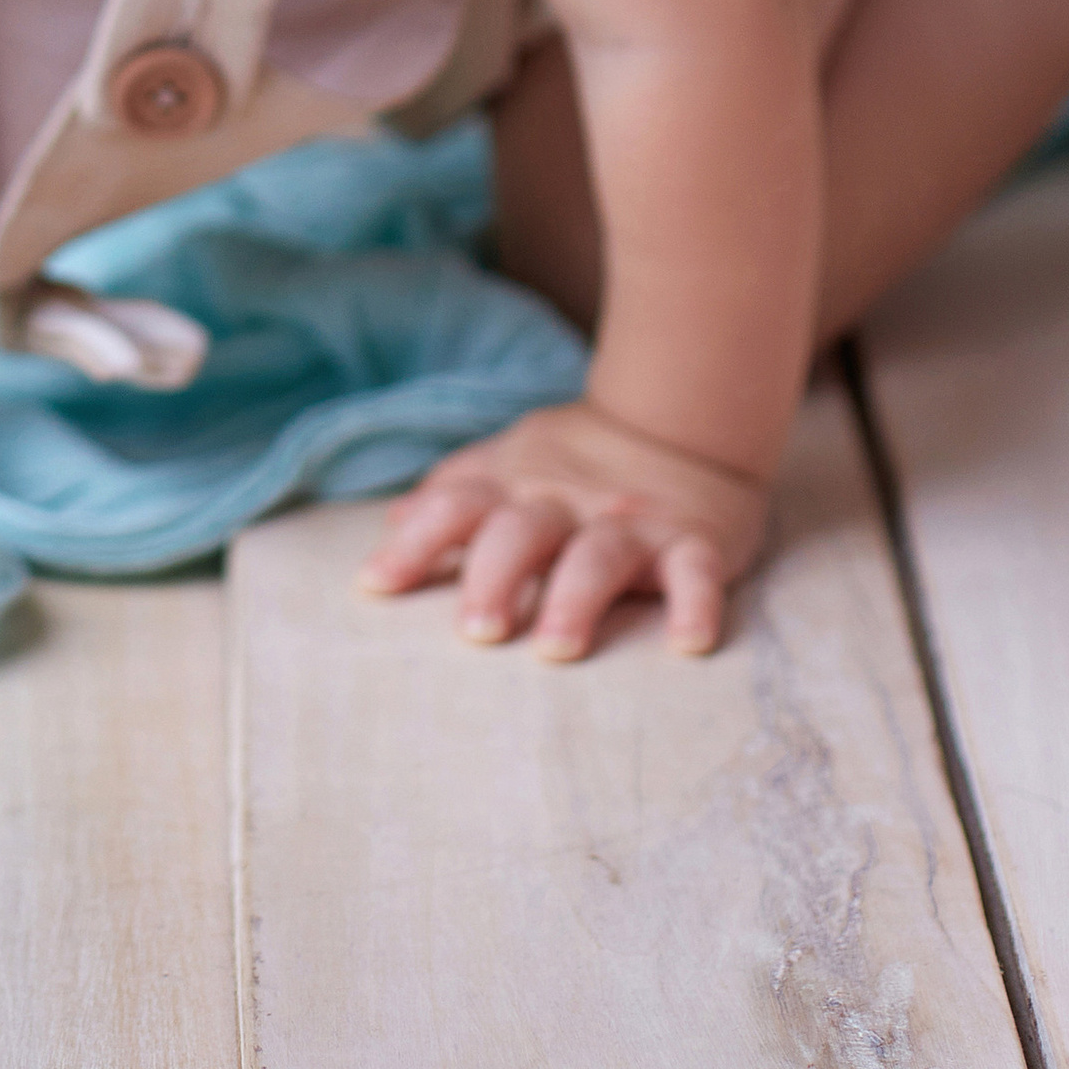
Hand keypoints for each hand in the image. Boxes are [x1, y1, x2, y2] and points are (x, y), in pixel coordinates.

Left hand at [357, 399, 768, 660]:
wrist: (683, 420)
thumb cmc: (579, 461)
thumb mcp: (512, 463)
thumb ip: (456, 493)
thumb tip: (392, 524)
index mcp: (516, 486)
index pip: (455, 507)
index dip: (414, 543)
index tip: (374, 588)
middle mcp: (567, 502)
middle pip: (521, 532)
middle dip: (495, 577)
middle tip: (476, 633)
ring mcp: (631, 521)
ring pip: (599, 555)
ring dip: (576, 598)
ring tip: (556, 649)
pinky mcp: (692, 540)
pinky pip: (694, 571)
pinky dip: (694, 605)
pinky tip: (687, 644)